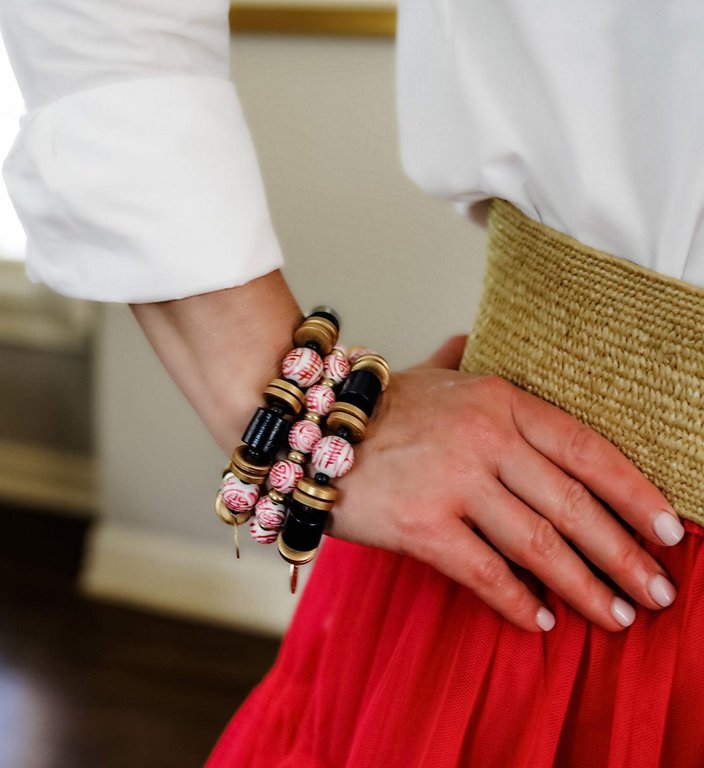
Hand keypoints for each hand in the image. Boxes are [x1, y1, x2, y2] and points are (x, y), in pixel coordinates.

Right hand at [328, 335, 683, 632]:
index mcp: (499, 401)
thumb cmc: (374, 409)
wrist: (306, 430)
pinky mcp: (422, 526)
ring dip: (584, 587)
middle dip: (624, 555)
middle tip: (657, 594)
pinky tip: (537, 622)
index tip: (669, 531)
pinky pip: (484, 572)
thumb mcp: (431, 376)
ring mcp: (454, 482)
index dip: (635, 493)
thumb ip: (460, 358)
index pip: (586, 448)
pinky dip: (516, 602)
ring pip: (538, 544)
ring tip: (615, 616)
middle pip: (573, 504)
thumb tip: (472, 336)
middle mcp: (485, 439)